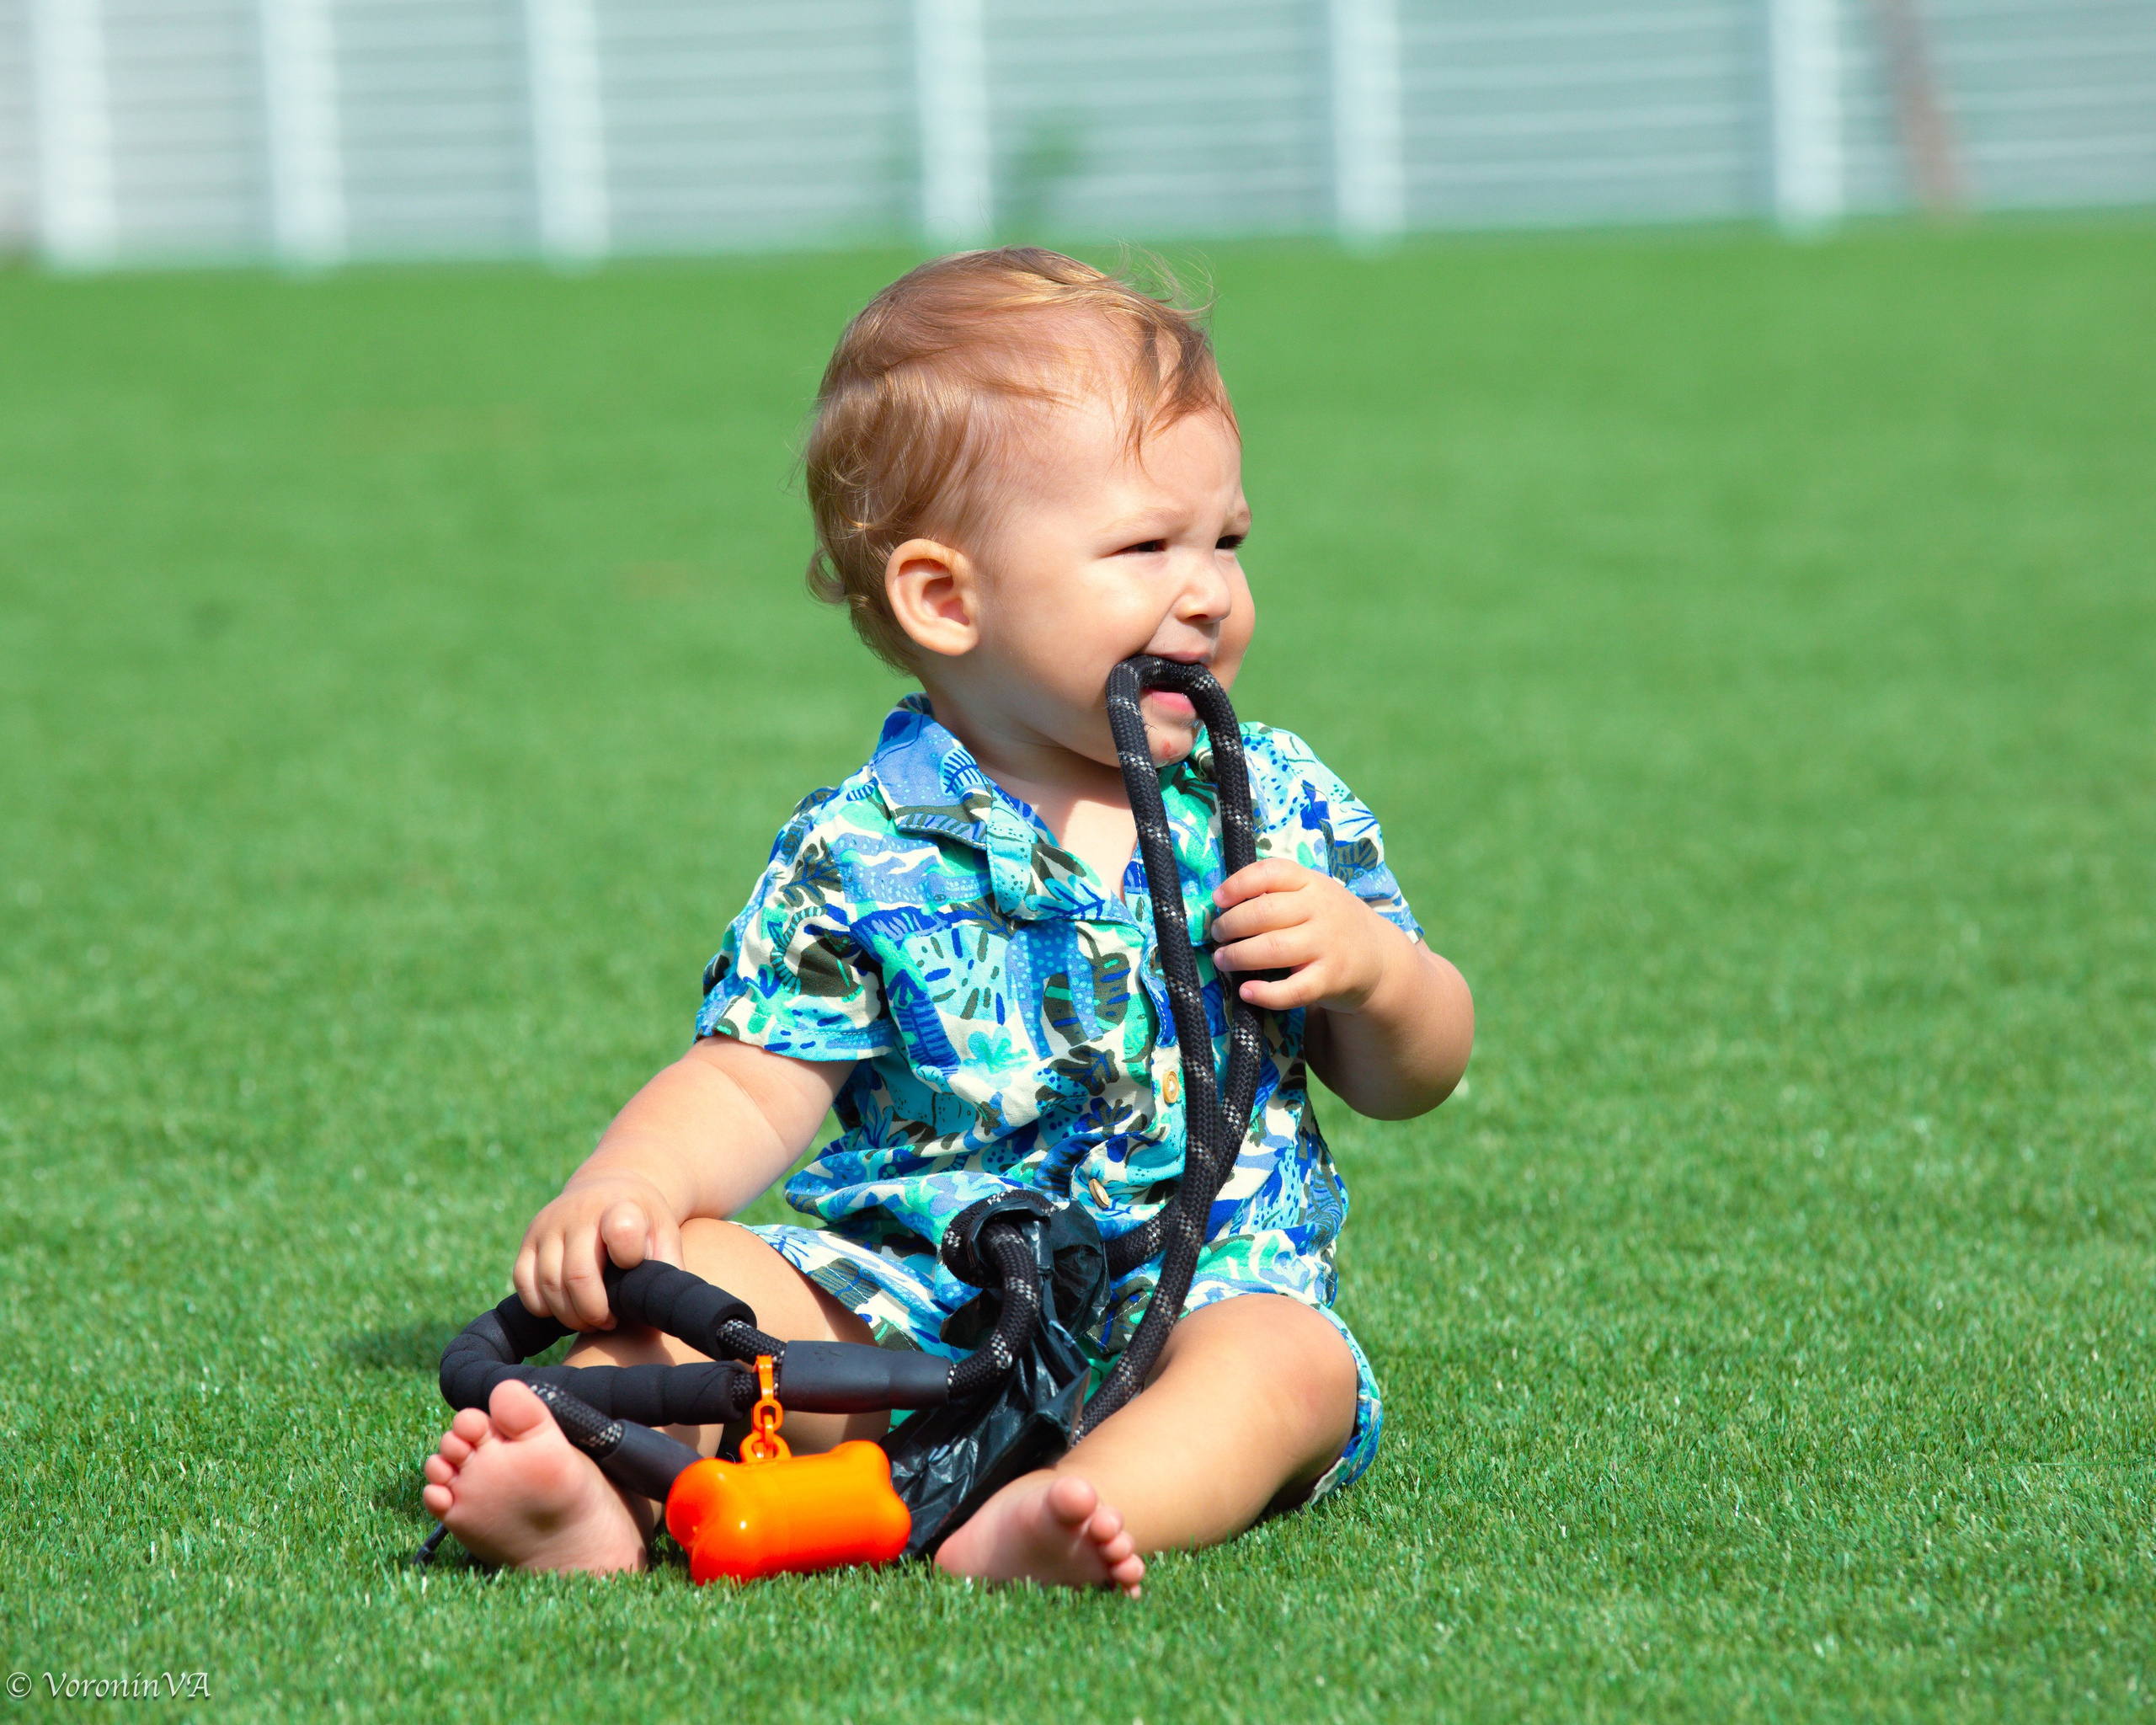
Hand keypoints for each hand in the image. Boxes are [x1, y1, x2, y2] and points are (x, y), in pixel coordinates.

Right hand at [512, 1172, 683, 1330]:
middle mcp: (579, 1212)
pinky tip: (564, 1309)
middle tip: (608, 1321)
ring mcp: (548, 1225)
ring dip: (570, 1315)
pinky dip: (542, 1306)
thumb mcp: (664, 1235)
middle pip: (578, 1275)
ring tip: (590, 1320)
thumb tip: (659, 1317)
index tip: (633, 1270)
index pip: (622, 1232)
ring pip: (549, 1285)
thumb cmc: (641, 1223)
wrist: (607, 1189)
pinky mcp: (528, 1240)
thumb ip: (668, 1269)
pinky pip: (524, 1283)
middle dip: (594, 1311)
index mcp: (620, 1206)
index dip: (629, 1260)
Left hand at [1208, 858, 1411, 1013]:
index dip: (1238, 884)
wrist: (1378, 957)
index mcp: (1312, 883)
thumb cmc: (1329, 923)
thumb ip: (1277, 894)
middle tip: (1217, 935)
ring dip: (1238, 956)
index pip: (1272, 872)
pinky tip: (1247, 992)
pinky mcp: (1330, 979)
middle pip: (1265, 912)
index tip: (1218, 899)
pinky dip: (1265, 993)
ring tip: (1222, 960)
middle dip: (1230, 925)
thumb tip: (1222, 905)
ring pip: (1273, 948)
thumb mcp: (1312, 895)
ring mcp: (1327, 945)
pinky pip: (1293, 990)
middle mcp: (1321, 910)